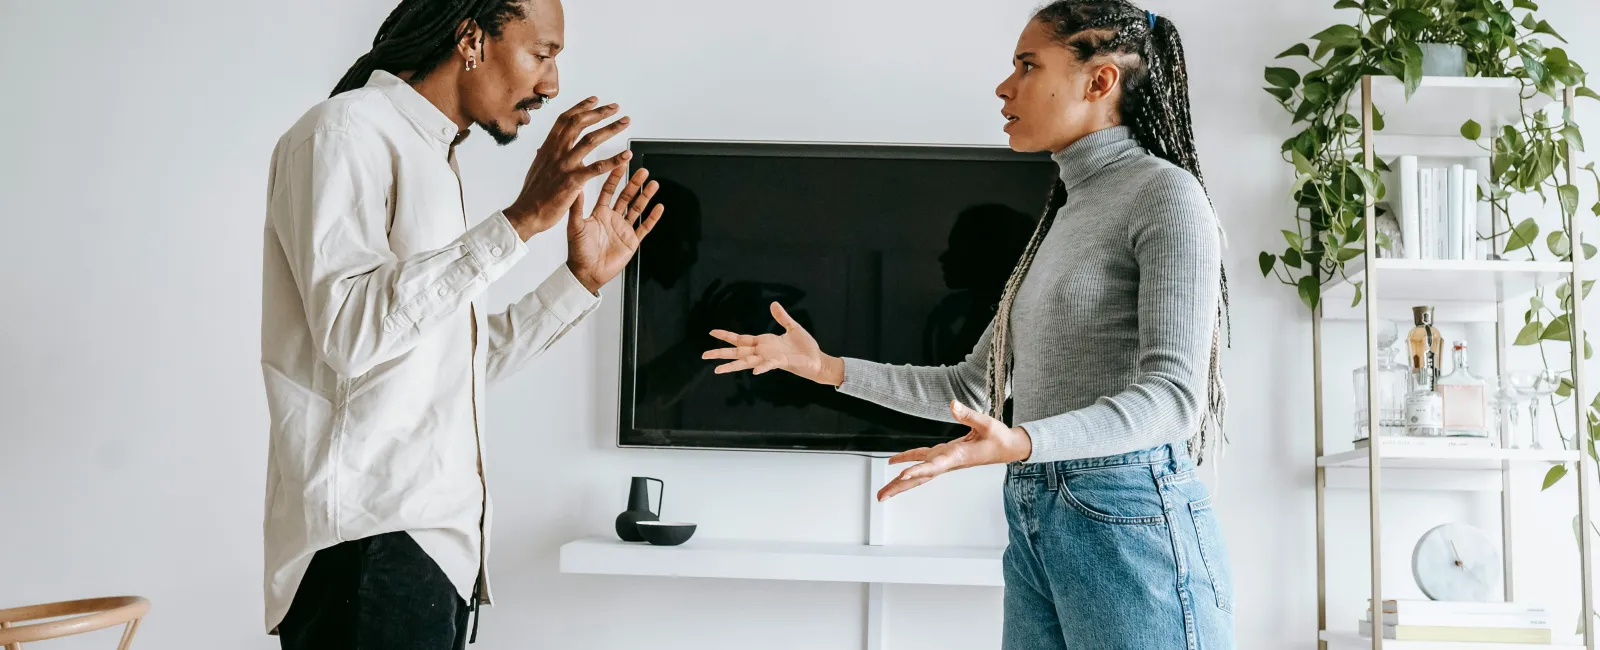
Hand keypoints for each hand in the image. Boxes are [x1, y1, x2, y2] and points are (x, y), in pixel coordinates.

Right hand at [503, 97, 633, 239]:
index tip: (594, 100)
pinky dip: (614, 160)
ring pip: (590, 140)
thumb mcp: (537, 168)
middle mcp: (556, 152)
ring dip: (611, 128)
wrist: (526, 214)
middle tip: (615, 107)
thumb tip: (543, 148)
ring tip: (625, 122)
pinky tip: (626, 156)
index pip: (565, 119)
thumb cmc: (532, 194)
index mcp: (548, 147)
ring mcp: (565, 165)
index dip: (580, 107)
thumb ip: (544, 157)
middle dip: (599, 112)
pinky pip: (597, 167)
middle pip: (579, 123)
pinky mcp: (573, 181)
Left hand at [565, 166, 664, 293]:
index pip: (609, 190)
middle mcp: (612, 218)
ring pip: (637, 208)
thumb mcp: (575, 226)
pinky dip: (652, 217)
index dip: (615, 177)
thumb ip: (577, 208)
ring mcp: (623, 229)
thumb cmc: (578, 252)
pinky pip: (645, 227)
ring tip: (653, 184)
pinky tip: (659, 207)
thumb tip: (576, 188)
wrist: (587, 273)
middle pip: (626, 196)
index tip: (621, 164)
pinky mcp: (632, 241)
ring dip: (646, 196)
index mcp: (599, 213)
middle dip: (635, 183)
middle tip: (643, 171)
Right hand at [702, 302, 843, 385]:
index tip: (712, 332)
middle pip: (738, 352)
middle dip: (720, 353)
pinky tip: (754, 372)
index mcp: (764, 343)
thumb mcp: (792, 328)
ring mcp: (770, 358)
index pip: (741, 340)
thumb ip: (781, 317)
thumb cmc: (805, 347)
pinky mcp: (781, 362)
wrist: (817, 360)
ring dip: (732, 365)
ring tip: (716, 370)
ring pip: (747, 362)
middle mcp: (763, 352)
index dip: (727, 336)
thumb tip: (773, 303)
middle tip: (703, 355)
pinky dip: (762, 367)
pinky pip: (769, 365)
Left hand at [876, 401, 1032, 500]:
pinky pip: (922, 460)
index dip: (917, 470)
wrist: (1008, 448)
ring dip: (900, 482)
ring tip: (882, 492)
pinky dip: (908, 461)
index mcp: (957, 456)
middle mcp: (948, 462)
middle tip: (880, 496)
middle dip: (900, 487)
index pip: (934, 466)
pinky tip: (894, 463)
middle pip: (920, 477)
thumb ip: (968, 415)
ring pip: (919, 473)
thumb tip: (952, 404)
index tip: (901, 476)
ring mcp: (945, 460)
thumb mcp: (986, 423)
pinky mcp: (945, 455)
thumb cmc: (999, 438)